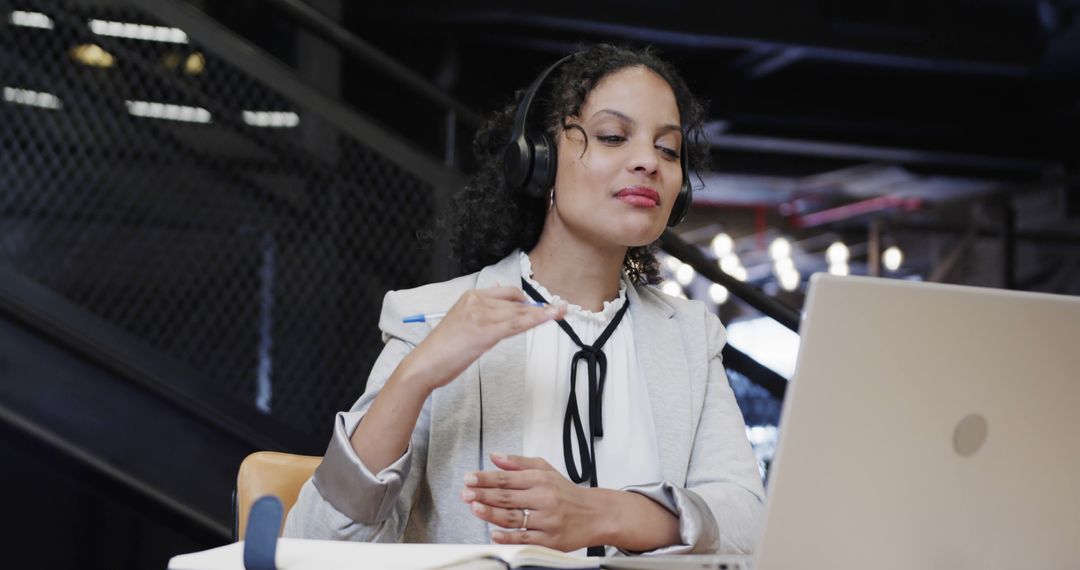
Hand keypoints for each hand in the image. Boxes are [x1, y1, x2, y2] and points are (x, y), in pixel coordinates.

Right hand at [402, 287, 565, 391]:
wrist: (425, 364)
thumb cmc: (442, 350)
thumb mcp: (462, 324)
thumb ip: (482, 317)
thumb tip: (505, 315)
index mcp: (469, 297)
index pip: (506, 293)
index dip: (526, 300)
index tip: (542, 307)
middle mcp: (476, 300)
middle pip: (516, 302)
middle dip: (539, 307)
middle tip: (559, 310)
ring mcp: (480, 314)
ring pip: (519, 313)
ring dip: (543, 313)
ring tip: (561, 313)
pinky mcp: (485, 331)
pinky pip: (516, 323)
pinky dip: (536, 320)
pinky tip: (549, 318)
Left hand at [461, 453, 604, 551]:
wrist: (596, 515)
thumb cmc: (568, 494)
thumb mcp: (546, 470)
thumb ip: (518, 463)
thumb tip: (495, 456)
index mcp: (541, 480)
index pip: (508, 477)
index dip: (486, 477)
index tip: (470, 478)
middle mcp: (544, 498)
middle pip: (508, 496)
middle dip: (484, 494)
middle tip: (466, 493)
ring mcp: (547, 520)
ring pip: (514, 517)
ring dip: (491, 513)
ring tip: (475, 508)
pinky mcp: (550, 540)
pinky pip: (525, 539)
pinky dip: (508, 537)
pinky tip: (494, 533)